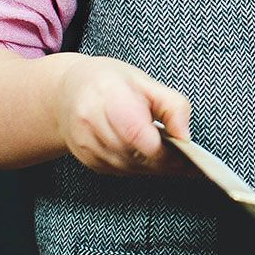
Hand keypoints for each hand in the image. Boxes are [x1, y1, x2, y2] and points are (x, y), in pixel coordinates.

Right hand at [48, 54, 192, 174]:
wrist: (68, 91)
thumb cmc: (111, 82)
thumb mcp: (146, 82)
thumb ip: (172, 106)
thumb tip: (185, 136)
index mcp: (108, 96)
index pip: (137, 133)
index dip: (163, 149)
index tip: (186, 153)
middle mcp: (91, 123)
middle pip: (134, 155)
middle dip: (163, 161)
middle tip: (186, 159)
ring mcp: (85, 144)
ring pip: (129, 167)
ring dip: (153, 167)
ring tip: (172, 158)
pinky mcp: (86, 159)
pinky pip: (120, 171)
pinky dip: (139, 168)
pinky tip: (150, 158)